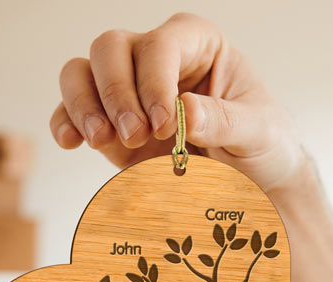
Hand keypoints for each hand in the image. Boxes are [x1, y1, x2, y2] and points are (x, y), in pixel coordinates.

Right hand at [51, 12, 332, 281]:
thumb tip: (184, 111)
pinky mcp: (117, 133)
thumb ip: (226, 121)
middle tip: (136, 136)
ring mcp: (133, 98)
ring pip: (83, 73)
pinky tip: (69, 142)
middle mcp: (160, 65)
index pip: (164, 43)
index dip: (155, 78)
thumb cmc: (266, 149)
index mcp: (200, 48)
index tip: (165, 125)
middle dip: (117, 91)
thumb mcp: (260, 133)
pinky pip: (77, 114)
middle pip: (112, 49)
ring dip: (84, 104)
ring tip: (103, 140)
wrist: (256, 189)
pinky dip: (66, 123)